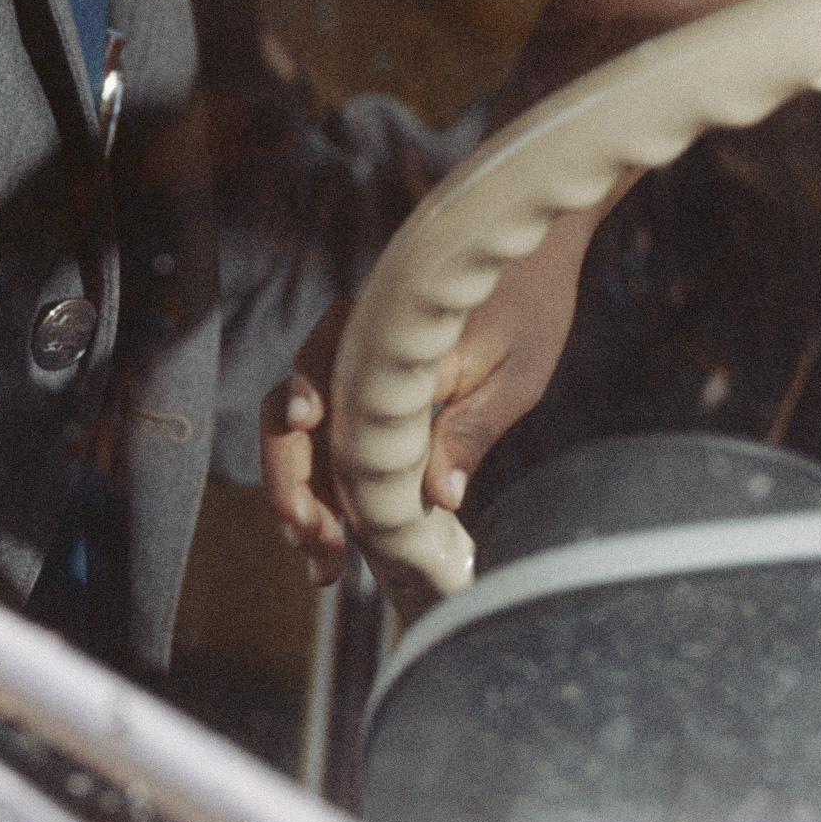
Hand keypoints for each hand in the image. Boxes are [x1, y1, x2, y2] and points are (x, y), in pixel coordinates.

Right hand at [256, 214, 603, 592]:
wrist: (530, 260)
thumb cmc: (528, 308)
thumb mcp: (516, 372)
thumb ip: (472, 427)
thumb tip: (441, 496)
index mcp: (387, 329)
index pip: (325, 359)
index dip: (303, 397)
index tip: (302, 429)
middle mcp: (354, 349)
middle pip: (290, 408)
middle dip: (290, 476)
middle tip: (311, 537)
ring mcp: (352, 377)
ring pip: (298, 438)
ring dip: (301, 496)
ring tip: (320, 561)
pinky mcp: (360, 402)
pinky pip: (325, 449)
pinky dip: (323, 495)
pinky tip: (331, 543)